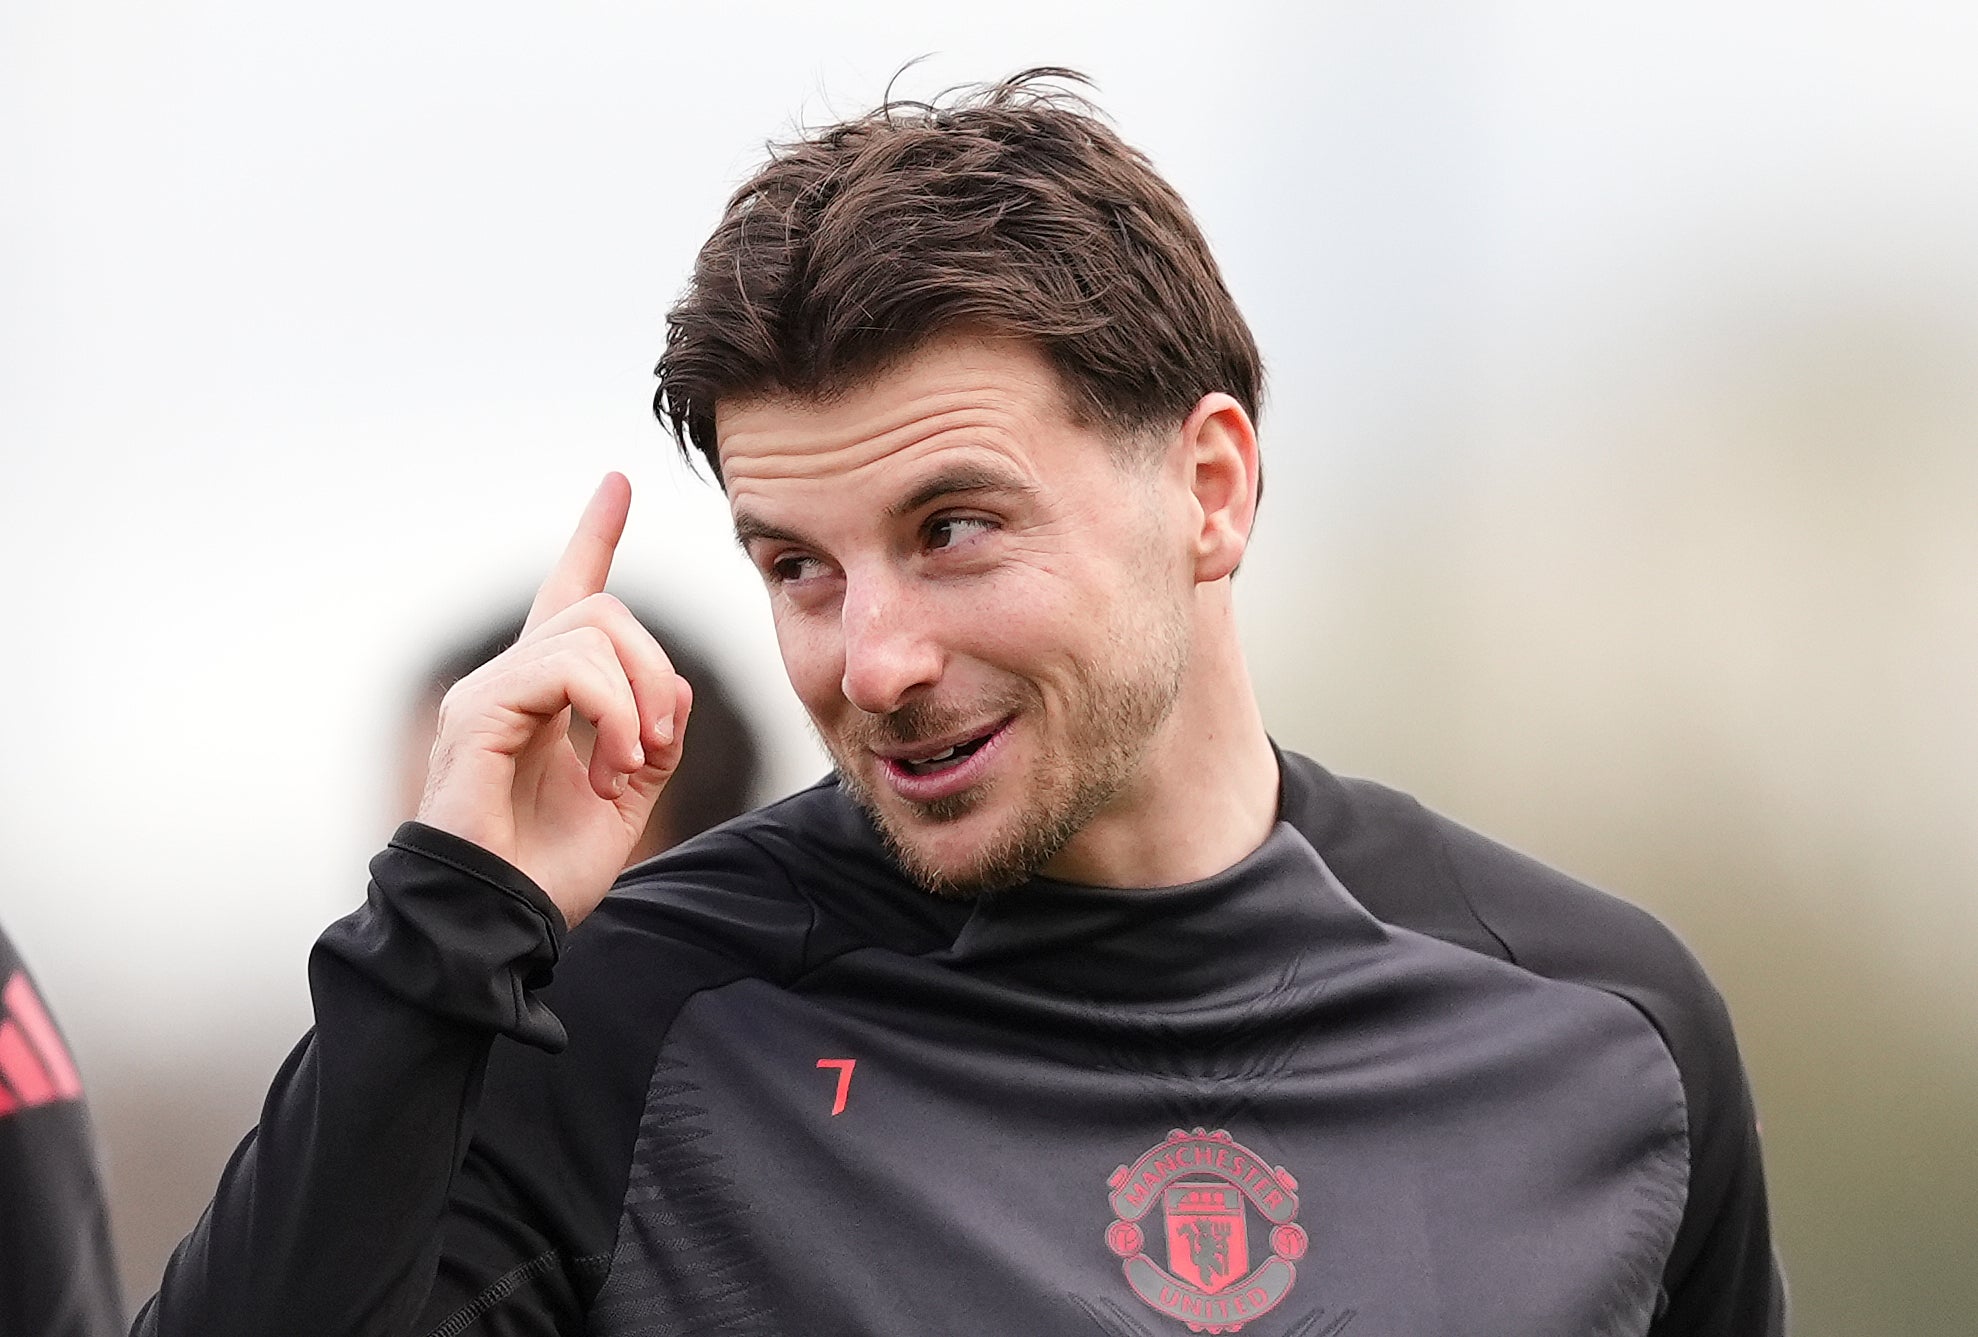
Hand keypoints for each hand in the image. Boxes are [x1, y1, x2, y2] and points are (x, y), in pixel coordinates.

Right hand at [416, 473, 688, 927]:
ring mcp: (487, 693)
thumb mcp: (628, 795)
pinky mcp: (479, 715)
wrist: (499, 927)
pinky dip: (611, 714)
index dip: (594, 537)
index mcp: (545, 695)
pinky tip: (608, 767)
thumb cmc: (549, 874)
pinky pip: (566, 670)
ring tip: (625, 766)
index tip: (616, 483)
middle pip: (601, 609)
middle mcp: (508, 681)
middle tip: (656, 743)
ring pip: (590, 631)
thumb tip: (671, 686)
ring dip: (635, 700)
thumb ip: (653, 734)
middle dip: (653, 666)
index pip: (569, 594)